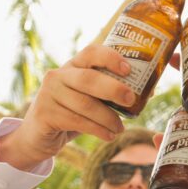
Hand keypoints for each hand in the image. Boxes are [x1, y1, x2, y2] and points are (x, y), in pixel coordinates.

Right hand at [0, 45, 130, 170]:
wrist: (38, 136)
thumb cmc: (72, 113)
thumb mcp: (89, 99)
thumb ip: (110, 92)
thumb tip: (149, 90)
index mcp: (73, 66)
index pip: (91, 52)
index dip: (111, 58)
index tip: (129, 69)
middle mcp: (58, 75)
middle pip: (89, 78)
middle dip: (113, 88)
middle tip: (131, 100)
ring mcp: (49, 93)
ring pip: (85, 104)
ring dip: (108, 118)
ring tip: (120, 128)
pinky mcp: (45, 113)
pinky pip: (77, 121)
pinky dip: (97, 129)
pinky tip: (108, 135)